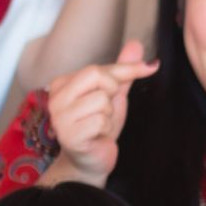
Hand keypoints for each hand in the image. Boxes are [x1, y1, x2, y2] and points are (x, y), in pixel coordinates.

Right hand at [44, 39, 153, 178]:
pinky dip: (105, 129)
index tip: (150, 68)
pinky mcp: (68, 135)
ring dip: (108, 115)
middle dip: (111, 92)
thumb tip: (136, 44)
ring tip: (99, 126)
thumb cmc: (98, 127)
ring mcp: (59, 116)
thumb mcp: (112, 95)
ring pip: (101, 100)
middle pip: (97, 75)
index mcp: (62, 83)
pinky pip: (100, 120)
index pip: (99, 68)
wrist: (91, 161)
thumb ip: (122, 71)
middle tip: (105, 110)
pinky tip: (96, 136)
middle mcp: (55, 97)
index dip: (128, 69)